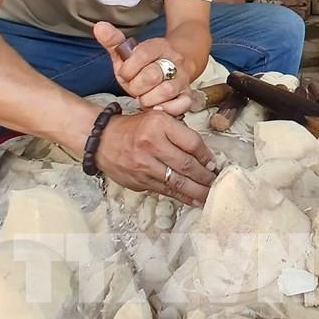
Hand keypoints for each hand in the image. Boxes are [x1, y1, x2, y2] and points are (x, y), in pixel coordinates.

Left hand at [94, 22, 192, 115]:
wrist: (175, 66)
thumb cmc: (146, 64)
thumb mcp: (128, 52)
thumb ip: (114, 41)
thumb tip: (99, 27)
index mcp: (159, 46)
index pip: (143, 54)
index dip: (129, 68)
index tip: (124, 74)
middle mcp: (174, 60)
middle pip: (152, 75)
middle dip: (136, 87)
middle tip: (134, 88)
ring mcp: (183, 78)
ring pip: (167, 90)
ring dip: (149, 99)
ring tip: (143, 98)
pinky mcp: (187, 94)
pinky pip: (183, 104)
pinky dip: (167, 109)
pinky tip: (156, 108)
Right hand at [96, 109, 215, 205]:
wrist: (101, 140)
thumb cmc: (134, 128)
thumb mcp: (157, 118)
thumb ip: (178, 132)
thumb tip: (204, 154)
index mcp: (159, 124)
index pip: (191, 143)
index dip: (206, 156)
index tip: (214, 164)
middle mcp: (152, 145)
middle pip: (186, 165)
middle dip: (205, 177)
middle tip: (217, 182)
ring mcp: (144, 166)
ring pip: (177, 182)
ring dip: (197, 191)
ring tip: (210, 195)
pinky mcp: (139, 181)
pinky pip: (165, 191)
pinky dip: (181, 197)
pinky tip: (193, 200)